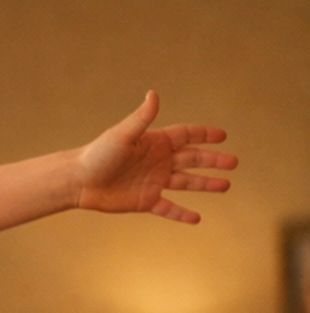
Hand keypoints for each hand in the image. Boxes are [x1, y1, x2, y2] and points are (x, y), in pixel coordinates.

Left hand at [74, 92, 234, 223]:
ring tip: (226, 186)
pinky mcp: (145, 201)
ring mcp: (154, 181)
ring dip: (206, 184)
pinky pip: (168, 208)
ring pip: (186, 183)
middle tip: (234, 163)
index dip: (205, 135)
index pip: (187, 136)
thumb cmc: (98, 154)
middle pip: (193, 159)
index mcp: (156, 142)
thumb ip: (141, 118)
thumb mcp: (122, 135)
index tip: (223, 135)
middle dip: (213, 161)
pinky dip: (181, 213)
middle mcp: (158, 161)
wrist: (79, 181)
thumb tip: (154, 94)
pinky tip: (197, 218)